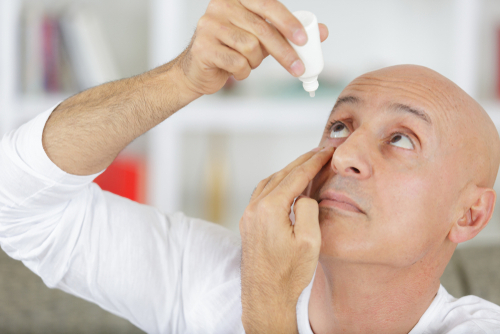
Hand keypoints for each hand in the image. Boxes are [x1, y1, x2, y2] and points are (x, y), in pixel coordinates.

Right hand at [176, 0, 328, 94]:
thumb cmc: (230, 50)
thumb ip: (286, 33)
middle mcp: (221, 6)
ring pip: (250, 48)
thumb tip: (321, 32)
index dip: (288, 22)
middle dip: (284, 52)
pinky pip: (236, 63)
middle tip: (298, 68)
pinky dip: (242, 72)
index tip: (304, 40)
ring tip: (248, 63)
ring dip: (255, 62)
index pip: (268, 5)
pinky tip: (235, 70)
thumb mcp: (260, 38)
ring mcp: (209, 25)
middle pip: (262, 29)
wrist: (197, 70)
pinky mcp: (203, 47)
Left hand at [240, 146, 334, 332]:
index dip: (314, 162)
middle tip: (319, 151)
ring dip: (288, 171)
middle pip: (281, 175)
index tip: (328, 151)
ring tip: (305, 165)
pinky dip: (276, 184)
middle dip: (302, 161)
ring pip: (269, 182)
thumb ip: (309, 209)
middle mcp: (254, 208)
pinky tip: (285, 185)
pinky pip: (261, 194)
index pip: (296, 176)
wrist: (266, 297)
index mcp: (270, 208)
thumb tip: (304, 195)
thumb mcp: (310, 241)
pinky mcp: (247, 224)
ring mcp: (248, 215)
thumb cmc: (289, 274)